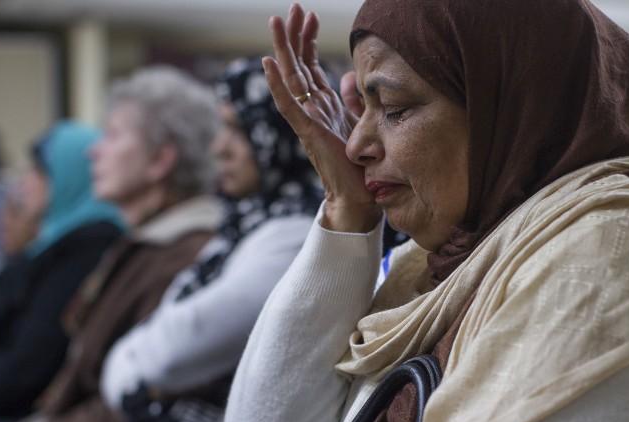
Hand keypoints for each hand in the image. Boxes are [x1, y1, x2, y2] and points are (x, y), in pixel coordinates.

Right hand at [263, 3, 380, 232]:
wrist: (358, 196)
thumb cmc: (359, 166)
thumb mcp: (361, 122)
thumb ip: (353, 99)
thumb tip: (349, 76)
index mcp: (324, 106)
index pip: (311, 65)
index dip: (309, 40)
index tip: (310, 15)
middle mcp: (312, 110)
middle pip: (298, 65)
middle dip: (295, 35)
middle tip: (293, 7)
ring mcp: (306, 120)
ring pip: (290, 79)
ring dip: (282, 49)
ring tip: (276, 22)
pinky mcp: (307, 133)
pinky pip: (288, 106)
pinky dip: (277, 85)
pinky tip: (268, 64)